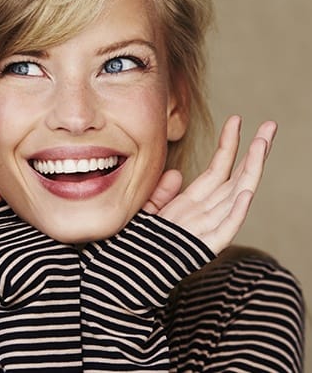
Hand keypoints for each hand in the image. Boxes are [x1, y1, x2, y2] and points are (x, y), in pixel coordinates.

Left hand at [145, 116, 276, 254]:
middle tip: (270, 126)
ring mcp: (206, 231)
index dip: (229, 145)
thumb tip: (177, 173)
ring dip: (250, 171)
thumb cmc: (136, 244)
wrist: (125, 275)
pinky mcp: (202, 249)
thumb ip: (161, 193)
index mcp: (192, 203)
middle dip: (254, 152)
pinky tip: (245, 192)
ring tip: (262, 144)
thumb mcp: (147, 211)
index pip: (218, 169)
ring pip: (236, 197)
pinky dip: (236, 213)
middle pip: (235, 178)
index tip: (237, 120)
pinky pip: (224, 230)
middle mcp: (203, 214)